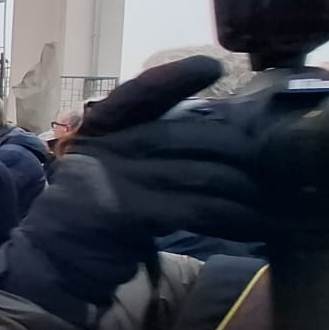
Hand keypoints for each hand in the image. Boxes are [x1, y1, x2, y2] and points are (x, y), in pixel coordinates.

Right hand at [0, 56, 260, 310]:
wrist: (54, 263)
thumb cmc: (93, 216)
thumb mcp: (108, 170)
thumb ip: (144, 149)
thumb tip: (215, 137)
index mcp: (100, 131)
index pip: (140, 94)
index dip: (174, 78)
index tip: (211, 66)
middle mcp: (105, 148)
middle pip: (186, 134)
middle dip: (238, 148)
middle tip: (274, 159)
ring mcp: (113, 180)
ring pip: (199, 173)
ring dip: (244, 189)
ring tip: (271, 198)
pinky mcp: (126, 213)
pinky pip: (194, 209)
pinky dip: (230, 216)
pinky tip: (252, 223)